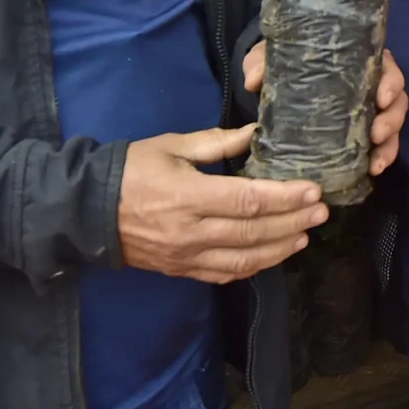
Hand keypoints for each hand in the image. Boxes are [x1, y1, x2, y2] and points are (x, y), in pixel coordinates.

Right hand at [117, 126, 325, 281]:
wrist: (87, 211)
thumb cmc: (130, 170)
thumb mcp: (171, 146)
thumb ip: (216, 142)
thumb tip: (256, 133)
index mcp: (188, 196)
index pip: (247, 202)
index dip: (284, 198)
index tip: (313, 191)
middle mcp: (190, 232)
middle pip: (253, 233)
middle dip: (292, 223)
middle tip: (321, 213)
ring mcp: (186, 257)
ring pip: (243, 259)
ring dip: (279, 249)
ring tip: (304, 235)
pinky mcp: (181, 271)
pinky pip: (224, 274)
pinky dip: (252, 267)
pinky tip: (272, 255)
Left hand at [237, 41, 404, 175]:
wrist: (276, 81)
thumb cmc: (280, 62)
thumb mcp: (270, 56)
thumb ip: (262, 63)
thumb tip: (254, 81)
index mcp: (356, 60)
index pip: (385, 66)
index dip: (390, 82)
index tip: (382, 98)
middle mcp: (369, 84)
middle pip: (397, 99)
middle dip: (392, 119)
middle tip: (377, 134)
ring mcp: (369, 110)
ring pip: (393, 124)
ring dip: (389, 144)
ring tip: (376, 163)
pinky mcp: (362, 134)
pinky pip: (381, 145)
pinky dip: (380, 158)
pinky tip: (372, 171)